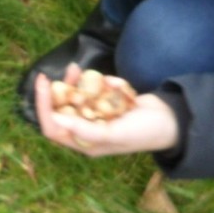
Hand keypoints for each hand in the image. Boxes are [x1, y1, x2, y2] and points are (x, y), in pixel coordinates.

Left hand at [35, 70, 179, 156]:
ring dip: (78, 82)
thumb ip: (86, 131)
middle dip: (61, 88)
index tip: (43, 83)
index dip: (42, 107)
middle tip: (69, 68)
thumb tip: (56, 120)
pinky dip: (101, 83)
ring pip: (75, 96)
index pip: (52, 128)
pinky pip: (94, 89)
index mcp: (84, 144)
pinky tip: (117, 84)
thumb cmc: (143, 132)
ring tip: (82, 69)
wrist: (171, 121)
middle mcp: (86, 131)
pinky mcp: (105, 103)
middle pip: (61, 109)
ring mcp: (95, 116)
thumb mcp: (115, 134)